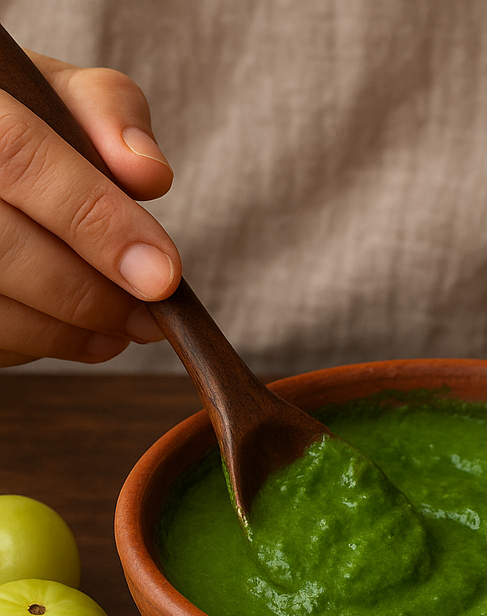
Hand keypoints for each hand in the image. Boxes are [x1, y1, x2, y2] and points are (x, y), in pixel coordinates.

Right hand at [0, 50, 180, 367]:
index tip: (162, 276)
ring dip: (67, 332)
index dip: (99, 224)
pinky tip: (75, 333)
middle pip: (6, 248)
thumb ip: (108, 114)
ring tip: (120, 328)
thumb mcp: (56, 93)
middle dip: (91, 295)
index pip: (22, 158)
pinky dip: (37, 343)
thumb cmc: (16, 120)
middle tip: (149, 318)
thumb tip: (148, 174)